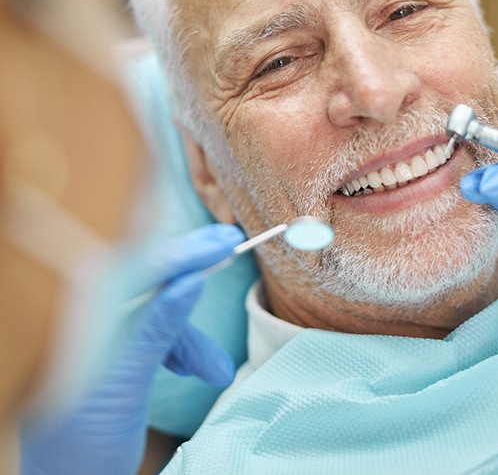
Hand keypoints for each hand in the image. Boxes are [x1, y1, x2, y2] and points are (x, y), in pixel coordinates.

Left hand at [21, 224, 244, 474]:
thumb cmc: (79, 450)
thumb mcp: (122, 386)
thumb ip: (155, 328)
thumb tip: (191, 279)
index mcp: (72, 321)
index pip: (134, 268)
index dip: (183, 252)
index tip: (225, 241)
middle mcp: (81, 319)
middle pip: (146, 278)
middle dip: (191, 270)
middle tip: (231, 246)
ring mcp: (95, 336)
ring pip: (156, 311)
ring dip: (191, 337)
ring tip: (216, 371)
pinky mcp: (109, 353)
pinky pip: (152, 334)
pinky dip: (178, 349)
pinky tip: (193, 369)